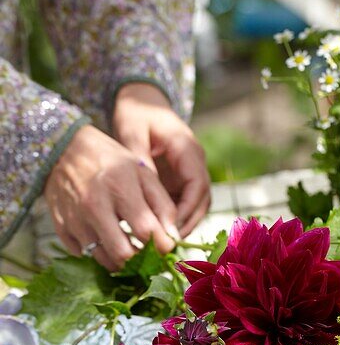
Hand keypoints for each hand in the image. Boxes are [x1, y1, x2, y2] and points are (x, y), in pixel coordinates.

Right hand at [45, 125, 178, 270]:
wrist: (63, 150)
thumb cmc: (110, 161)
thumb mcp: (142, 173)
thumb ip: (162, 204)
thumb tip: (173, 237)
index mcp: (119, 189)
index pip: (146, 231)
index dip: (162, 245)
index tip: (167, 245)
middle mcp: (94, 206)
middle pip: (123, 254)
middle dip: (140, 260)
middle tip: (148, 254)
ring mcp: (75, 219)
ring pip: (102, 259)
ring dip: (120, 260)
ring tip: (129, 247)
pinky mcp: (61, 228)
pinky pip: (83, 254)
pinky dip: (97, 252)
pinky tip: (105, 239)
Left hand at [113, 83, 209, 235]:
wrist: (141, 101)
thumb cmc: (136, 113)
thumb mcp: (133, 132)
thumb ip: (139, 159)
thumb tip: (143, 192)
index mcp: (188, 149)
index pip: (197, 185)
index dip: (187, 210)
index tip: (170, 228)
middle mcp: (195, 162)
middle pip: (202, 200)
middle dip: (188, 223)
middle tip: (168, 243)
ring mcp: (190, 171)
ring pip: (196, 204)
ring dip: (184, 223)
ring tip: (163, 242)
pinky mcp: (181, 178)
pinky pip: (184, 202)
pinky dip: (175, 217)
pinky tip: (158, 231)